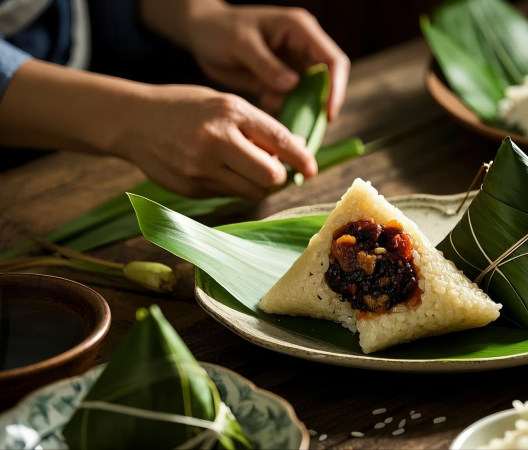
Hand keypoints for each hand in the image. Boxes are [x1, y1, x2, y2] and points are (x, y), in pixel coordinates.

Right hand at [113, 84, 316, 200]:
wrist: (133, 120)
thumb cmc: (188, 108)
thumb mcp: (225, 104)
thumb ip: (260, 126)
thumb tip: (298, 149)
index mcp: (230, 112)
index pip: (279, 140)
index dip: (301, 159)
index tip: (311, 169)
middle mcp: (216, 140)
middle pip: (270, 176)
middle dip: (279, 177)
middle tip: (274, 170)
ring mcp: (201, 167)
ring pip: (253, 192)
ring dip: (259, 186)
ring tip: (247, 170)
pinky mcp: (190, 188)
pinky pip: (229, 196)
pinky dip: (234, 187)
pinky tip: (219, 171)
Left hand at [184, 4, 349, 118]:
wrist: (200, 34)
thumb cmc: (219, 29)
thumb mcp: (241, 43)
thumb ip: (266, 64)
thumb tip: (292, 86)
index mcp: (300, 30)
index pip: (332, 60)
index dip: (336, 88)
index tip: (328, 113)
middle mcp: (302, 47)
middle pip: (326, 81)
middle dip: (319, 106)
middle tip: (308, 130)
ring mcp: (292, 65)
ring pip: (309, 95)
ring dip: (300, 111)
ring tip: (280, 119)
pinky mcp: (280, 81)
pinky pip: (291, 101)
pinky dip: (283, 111)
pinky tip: (265, 109)